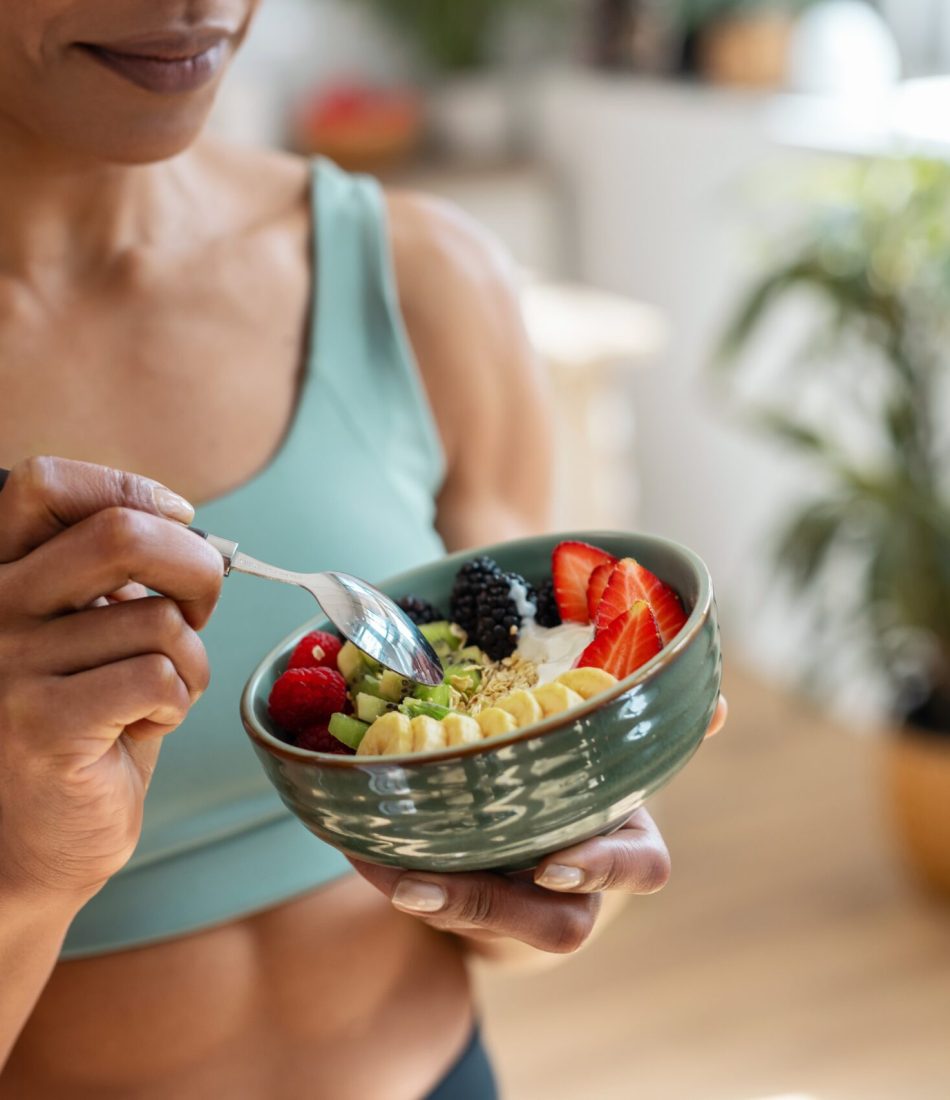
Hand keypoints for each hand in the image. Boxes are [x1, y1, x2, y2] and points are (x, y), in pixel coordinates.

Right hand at [0, 457, 222, 902]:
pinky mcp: (42, 725)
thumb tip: (188, 532)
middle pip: (121, 535)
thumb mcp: (87, 636)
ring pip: (158, 620)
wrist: (28, 847)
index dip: (127, 487)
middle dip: (195, 566)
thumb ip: (111, 581)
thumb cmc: (78, 730)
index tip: (179, 518)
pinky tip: (147, 724)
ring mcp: (6, 666)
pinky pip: (158, 676)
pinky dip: (179, 698)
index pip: (43, 483)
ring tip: (156, 697)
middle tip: (199, 607)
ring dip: (189, 660)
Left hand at [352, 696, 727, 954]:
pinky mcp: (473, 910)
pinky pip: (436, 906)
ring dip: (429, 897)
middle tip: (420, 885)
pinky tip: (360, 846)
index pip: (640, 869)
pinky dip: (393, 875)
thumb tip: (720, 705)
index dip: (602, 867)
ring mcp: (523, 908)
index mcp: (623, 841)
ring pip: (485, 922)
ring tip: (376, 865)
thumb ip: (653, 730)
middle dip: (484, 904)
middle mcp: (578, 887)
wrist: (539, 847)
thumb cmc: (583, 788)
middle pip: (552, 922)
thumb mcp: (618, 757)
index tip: (551, 861)